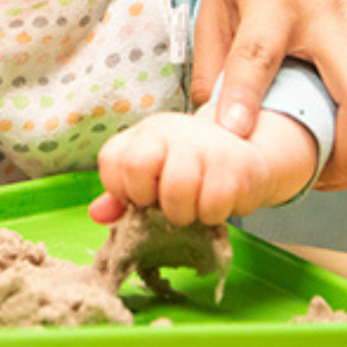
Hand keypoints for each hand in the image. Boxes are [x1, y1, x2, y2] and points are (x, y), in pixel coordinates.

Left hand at [91, 106, 312, 227]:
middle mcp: (171, 130)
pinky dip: (212, 216)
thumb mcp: (155, 173)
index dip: (122, 190)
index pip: (112, 160)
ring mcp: (203, 145)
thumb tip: (97, 213)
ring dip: (183, 214)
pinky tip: (218, 204)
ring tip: (194, 207)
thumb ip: (124, 193)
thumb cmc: (193, 167)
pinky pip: (211, 207)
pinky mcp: (235, 166)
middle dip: (149, 200)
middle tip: (167, 204)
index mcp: (146, 132)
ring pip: (175, 193)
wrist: (249, 152)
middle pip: (137, 168)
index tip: (141, 198)